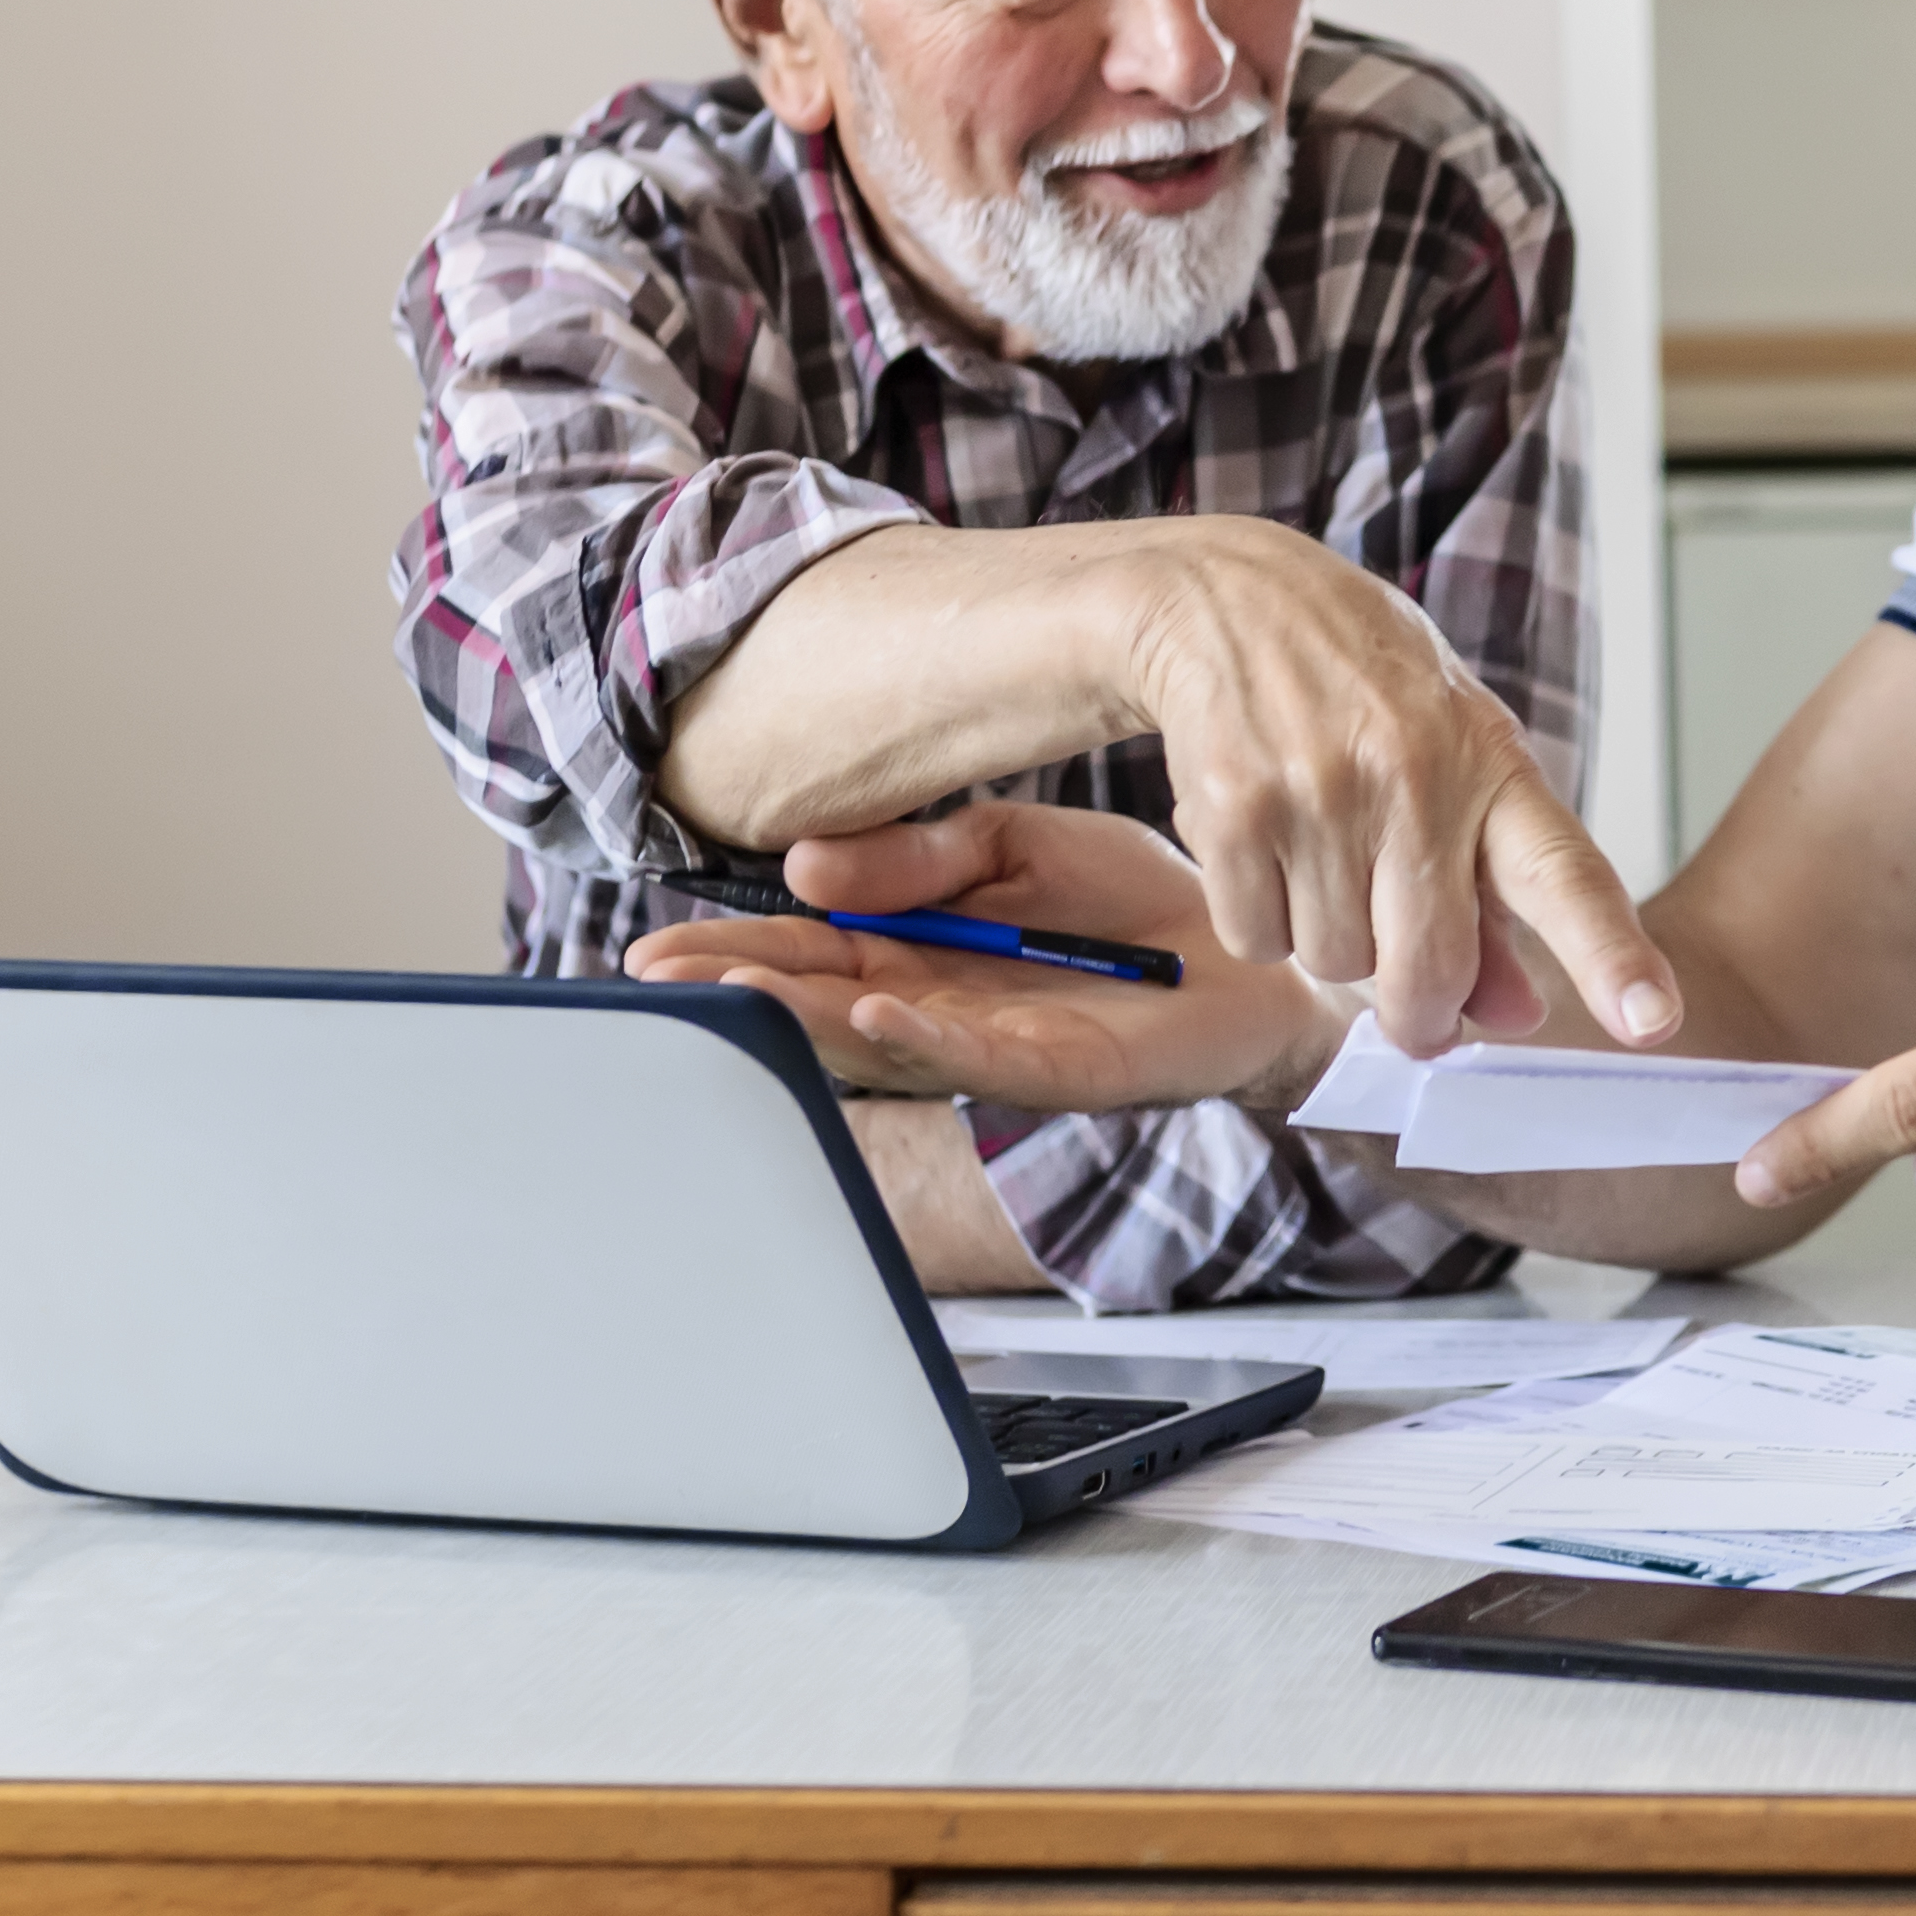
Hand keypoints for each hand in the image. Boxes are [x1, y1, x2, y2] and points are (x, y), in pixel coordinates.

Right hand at [627, 801, 1350, 1115]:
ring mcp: (1000, 1047)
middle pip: (821, 1007)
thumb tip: (808, 861)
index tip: (653, 947)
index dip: (734, 952)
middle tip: (659, 983)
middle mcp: (946, 1010)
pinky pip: (981, 1056)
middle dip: (739, 994)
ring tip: (737, 994)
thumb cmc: (1137, 904)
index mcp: (925, 954)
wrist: (1262, 945)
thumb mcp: (1015, 846)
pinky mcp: (1065, 1069)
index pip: (808, 953)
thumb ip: (921, 855)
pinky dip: (923, 1035)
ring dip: (807, 1018)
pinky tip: (872, 1008)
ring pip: (883, 1040)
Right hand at [1125, 522, 1677, 1058]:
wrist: (1227, 596)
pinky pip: (1257, 940)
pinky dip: (1258, 918)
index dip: (1610, 955)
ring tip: (1318, 849)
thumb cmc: (1363, 687)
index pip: (1566, 872)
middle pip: (1430, 967)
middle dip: (1418, 1009)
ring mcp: (1321, 792)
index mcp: (1492, 763)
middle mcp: (1415, 775)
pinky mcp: (1234, 810)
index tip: (1652, 1019)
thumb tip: (1517, 1016)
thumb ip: (1492, 895)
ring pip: (1333, 961)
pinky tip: (1263, 842)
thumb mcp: (1455, 759)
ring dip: (1326, 939)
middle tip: (1409, 1002)